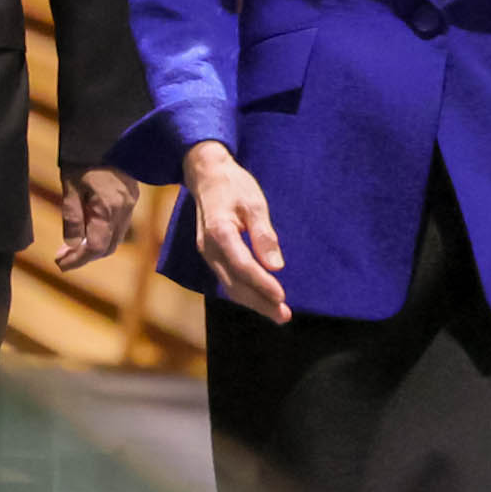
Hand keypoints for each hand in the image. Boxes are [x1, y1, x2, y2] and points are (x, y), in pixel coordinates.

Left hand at [56, 165, 140, 270]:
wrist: (105, 133)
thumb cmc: (82, 158)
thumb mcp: (70, 187)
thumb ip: (73, 218)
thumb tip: (72, 246)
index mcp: (109, 207)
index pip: (97, 246)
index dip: (78, 259)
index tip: (60, 264)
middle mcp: (125, 208)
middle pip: (109, 246)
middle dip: (86, 256)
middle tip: (62, 257)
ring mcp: (131, 203)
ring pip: (116, 237)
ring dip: (94, 246)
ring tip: (71, 247)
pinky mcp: (131, 197)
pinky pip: (119, 225)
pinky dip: (103, 233)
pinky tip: (87, 229)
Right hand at [182, 140, 288, 322]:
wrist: (206, 175)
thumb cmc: (233, 185)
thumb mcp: (254, 202)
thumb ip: (264, 234)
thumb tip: (276, 265)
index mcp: (220, 232)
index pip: (243, 266)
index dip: (262, 284)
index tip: (282, 297)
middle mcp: (209, 248)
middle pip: (235, 284)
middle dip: (260, 302)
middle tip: (284, 316)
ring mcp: (207, 253)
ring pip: (229, 285)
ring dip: (253, 302)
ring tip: (277, 313)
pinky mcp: (210, 255)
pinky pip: (227, 279)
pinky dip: (244, 292)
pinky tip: (260, 299)